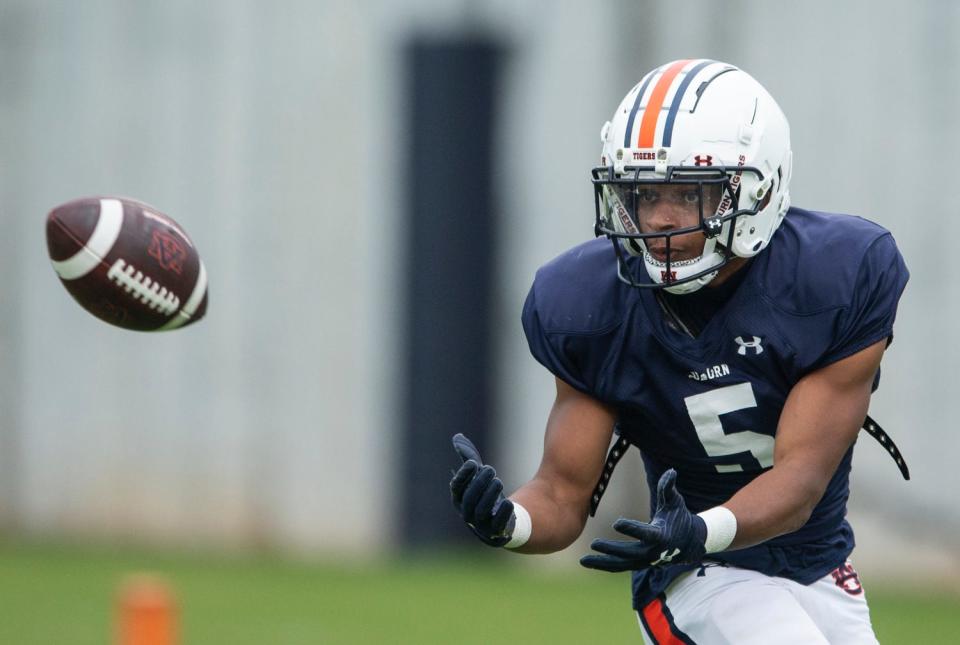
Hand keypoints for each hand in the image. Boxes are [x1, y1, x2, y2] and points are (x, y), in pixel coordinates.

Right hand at [449, 433, 515, 546]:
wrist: (505, 522)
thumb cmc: (488, 496)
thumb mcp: (478, 477)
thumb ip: (469, 459)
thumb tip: (458, 437)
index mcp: (460, 501)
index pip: (456, 489)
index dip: (463, 476)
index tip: (473, 463)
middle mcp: (467, 515)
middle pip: (469, 500)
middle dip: (479, 483)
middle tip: (491, 469)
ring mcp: (481, 527)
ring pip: (480, 513)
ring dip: (489, 495)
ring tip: (498, 480)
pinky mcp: (497, 534)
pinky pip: (497, 526)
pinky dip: (502, 514)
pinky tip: (508, 502)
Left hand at [580, 469, 705, 571]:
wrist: (687, 542)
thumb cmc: (678, 517)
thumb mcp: (675, 502)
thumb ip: (669, 488)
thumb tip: (671, 471)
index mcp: (661, 535)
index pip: (645, 533)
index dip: (632, 528)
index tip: (616, 523)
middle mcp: (653, 551)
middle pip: (629, 552)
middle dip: (611, 549)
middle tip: (594, 544)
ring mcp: (645, 560)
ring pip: (622, 564)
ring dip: (603, 563)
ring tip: (584, 560)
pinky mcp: (638, 564)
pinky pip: (620, 566)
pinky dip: (605, 565)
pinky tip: (587, 562)